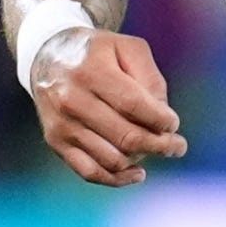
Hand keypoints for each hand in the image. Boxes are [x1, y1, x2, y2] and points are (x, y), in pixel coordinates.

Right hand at [30, 28, 186, 187]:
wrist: (47, 57)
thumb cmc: (98, 52)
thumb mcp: (128, 48)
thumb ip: (150, 78)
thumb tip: (163, 114)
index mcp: (92, 72)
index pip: (133, 105)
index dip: (159, 119)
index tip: (173, 124)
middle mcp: (72, 101)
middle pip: (124, 136)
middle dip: (159, 145)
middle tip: (178, 146)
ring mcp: (62, 125)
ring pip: (110, 158)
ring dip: (142, 159)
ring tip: (159, 150)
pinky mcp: (56, 142)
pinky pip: (88, 171)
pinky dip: (116, 178)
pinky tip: (137, 174)